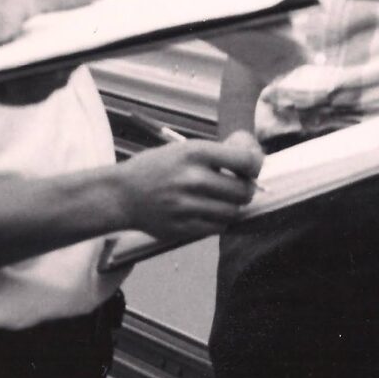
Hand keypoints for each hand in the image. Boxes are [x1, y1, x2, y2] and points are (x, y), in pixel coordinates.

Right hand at [107, 130, 262, 243]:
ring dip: (233, 207)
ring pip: (233, 212)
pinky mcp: (183, 228)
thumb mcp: (183, 149)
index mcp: (194, 153)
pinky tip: (208, 212)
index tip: (251, 168)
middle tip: (238, 186)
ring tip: (221, 199)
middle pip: (243, 191)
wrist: (122, 194)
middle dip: (246, 189)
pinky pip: (218, 228)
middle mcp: (192, 179)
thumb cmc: (158, 168)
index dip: (255, 165)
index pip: (245, 161)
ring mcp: (187, 206)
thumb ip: (218, 154)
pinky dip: (220, 221)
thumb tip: (255, 157)